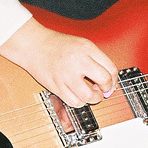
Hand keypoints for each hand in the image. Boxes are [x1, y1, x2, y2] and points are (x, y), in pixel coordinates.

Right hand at [0, 17, 117, 106]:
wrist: (33, 45)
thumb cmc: (58, 45)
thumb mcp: (82, 45)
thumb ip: (97, 60)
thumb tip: (110, 81)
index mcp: (87, 49)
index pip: (111, 68)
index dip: (114, 79)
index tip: (110, 82)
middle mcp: (78, 61)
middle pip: (104, 80)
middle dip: (107, 88)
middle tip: (103, 89)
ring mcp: (66, 75)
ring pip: (90, 96)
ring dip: (94, 98)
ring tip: (91, 93)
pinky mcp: (56, 86)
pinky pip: (74, 102)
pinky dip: (80, 102)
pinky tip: (78, 95)